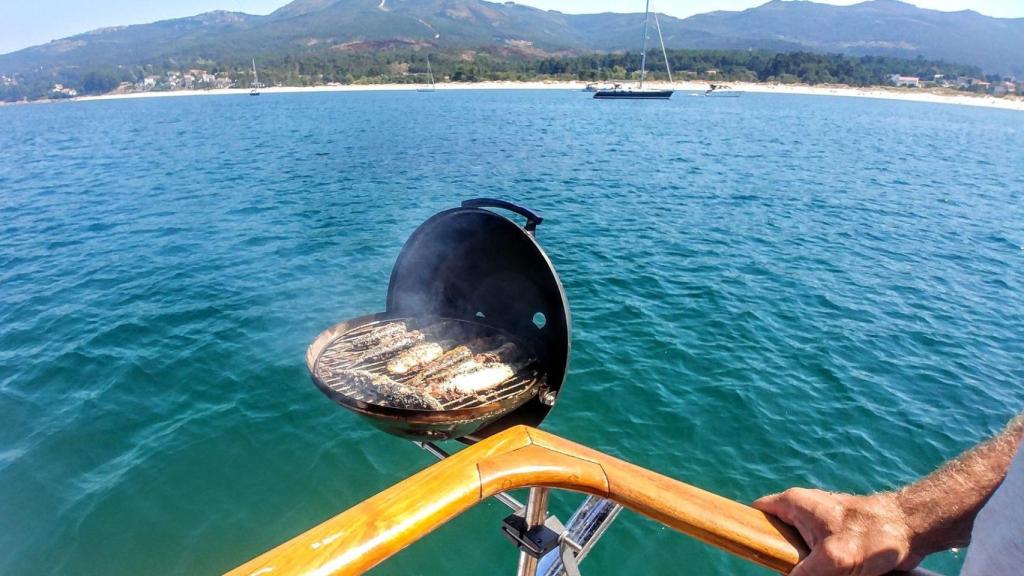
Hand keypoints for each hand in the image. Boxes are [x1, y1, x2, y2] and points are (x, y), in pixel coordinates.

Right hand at [753, 488, 920, 575]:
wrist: (911, 530)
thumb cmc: (873, 535)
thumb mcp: (832, 559)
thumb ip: (803, 574)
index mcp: (794, 504)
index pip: (757, 514)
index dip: (751, 534)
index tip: (755, 556)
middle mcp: (803, 511)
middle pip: (776, 539)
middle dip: (782, 560)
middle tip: (792, 572)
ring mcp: (819, 525)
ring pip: (797, 553)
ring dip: (804, 568)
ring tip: (823, 574)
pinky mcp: (834, 539)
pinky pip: (816, 558)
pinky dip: (820, 570)